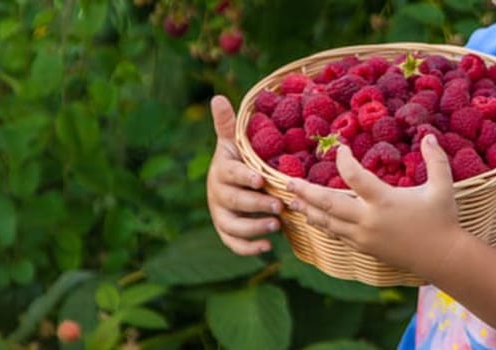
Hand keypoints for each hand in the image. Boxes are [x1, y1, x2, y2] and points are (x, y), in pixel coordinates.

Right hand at [205, 95, 283, 254]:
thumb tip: (217, 97)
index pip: (230, 174)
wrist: (232, 184)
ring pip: (232, 225)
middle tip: (278, 207)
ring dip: (253, 227)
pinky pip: (233, 243)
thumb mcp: (234, 144)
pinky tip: (268, 246)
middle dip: (255, 205)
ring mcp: (221, 214)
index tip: (260, 179)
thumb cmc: (238, 161)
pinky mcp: (227, 231)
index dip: (243, 177)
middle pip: (232, 202)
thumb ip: (227, 125)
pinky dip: (248, 248)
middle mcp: (218, 194)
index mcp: (222, 171)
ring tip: (276, 225)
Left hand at [288, 135, 472, 270]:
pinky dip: (322, 224)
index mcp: (385, 201)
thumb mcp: (443, 187)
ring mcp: (363, 236)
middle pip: (329, 204)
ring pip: (328, 222)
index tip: (339, 149)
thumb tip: (429, 135)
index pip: (355, 177)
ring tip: (292, 200)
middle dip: (307, 192)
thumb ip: (436, 161)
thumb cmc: (442, 219)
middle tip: (289, 182)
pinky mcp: (363, 248)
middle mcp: (369, 220)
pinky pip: (336, 235)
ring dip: (309, 210)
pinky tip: (312, 217)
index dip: (343, 161)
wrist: (440, 257)